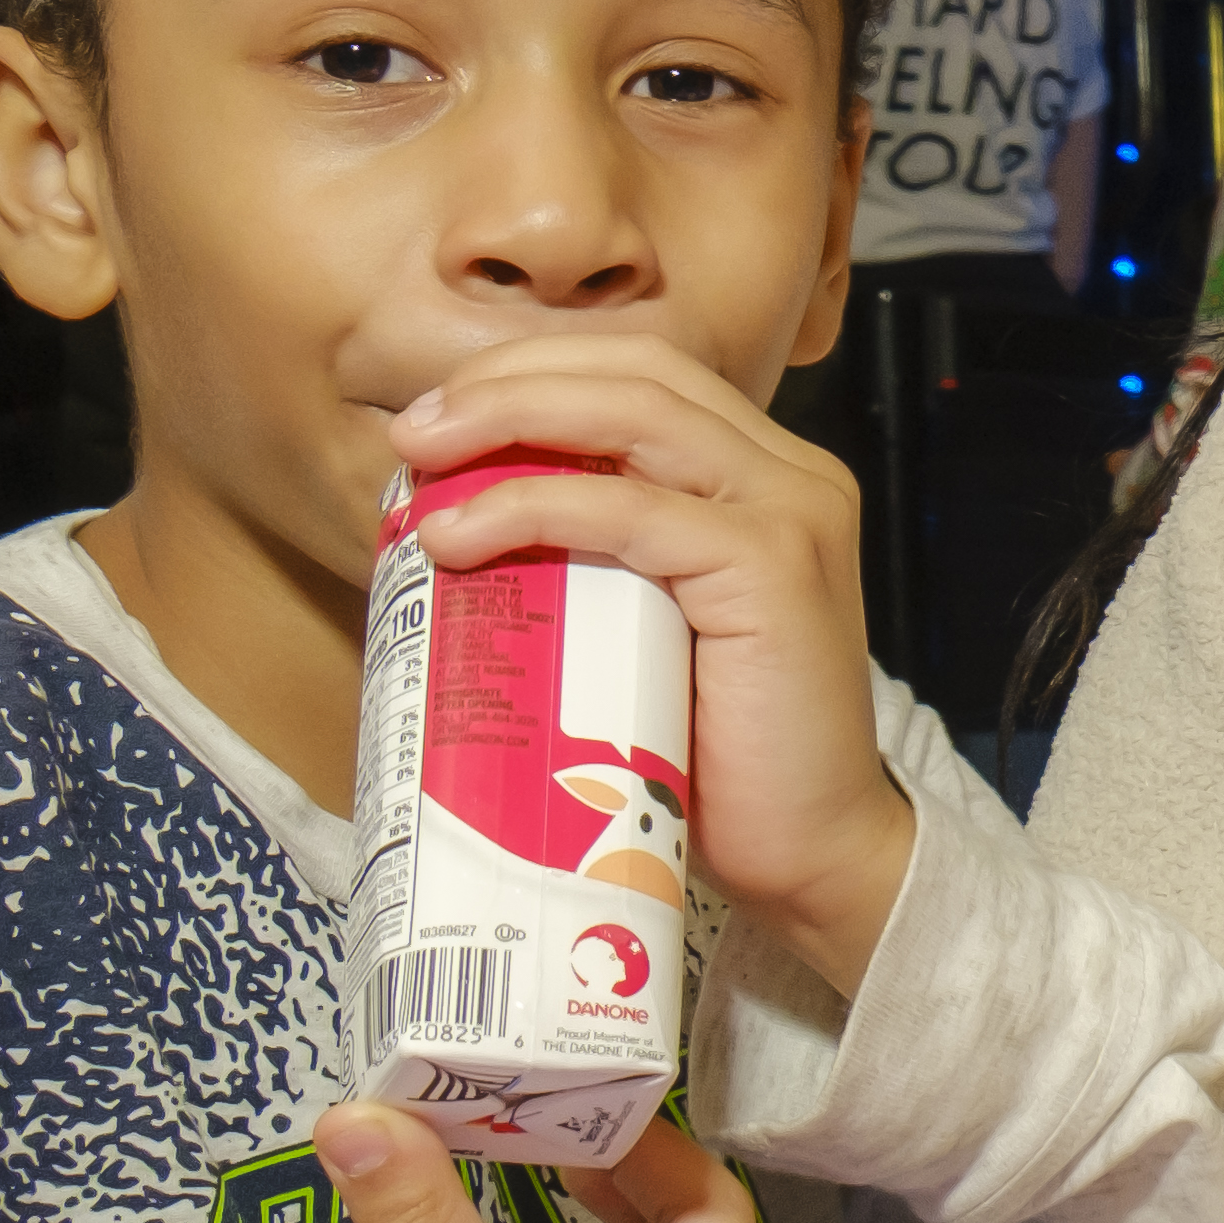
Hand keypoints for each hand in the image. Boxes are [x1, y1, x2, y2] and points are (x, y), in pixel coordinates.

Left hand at [391, 344, 915, 992]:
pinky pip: (634, 509)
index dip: (536, 370)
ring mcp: (793, 514)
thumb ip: (595, 558)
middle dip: (511, 380)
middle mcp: (793, 475)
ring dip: (512, 417)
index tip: (438, 416)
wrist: (810, 852)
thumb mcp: (645, 624)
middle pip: (638, 371)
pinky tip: (462, 532)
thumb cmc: (715, 755)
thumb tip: (451, 519)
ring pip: (637, 412)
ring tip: (421, 456)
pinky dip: (535, 504)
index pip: (646, 373)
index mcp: (768, 476)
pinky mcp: (774, 568)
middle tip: (413, 428)